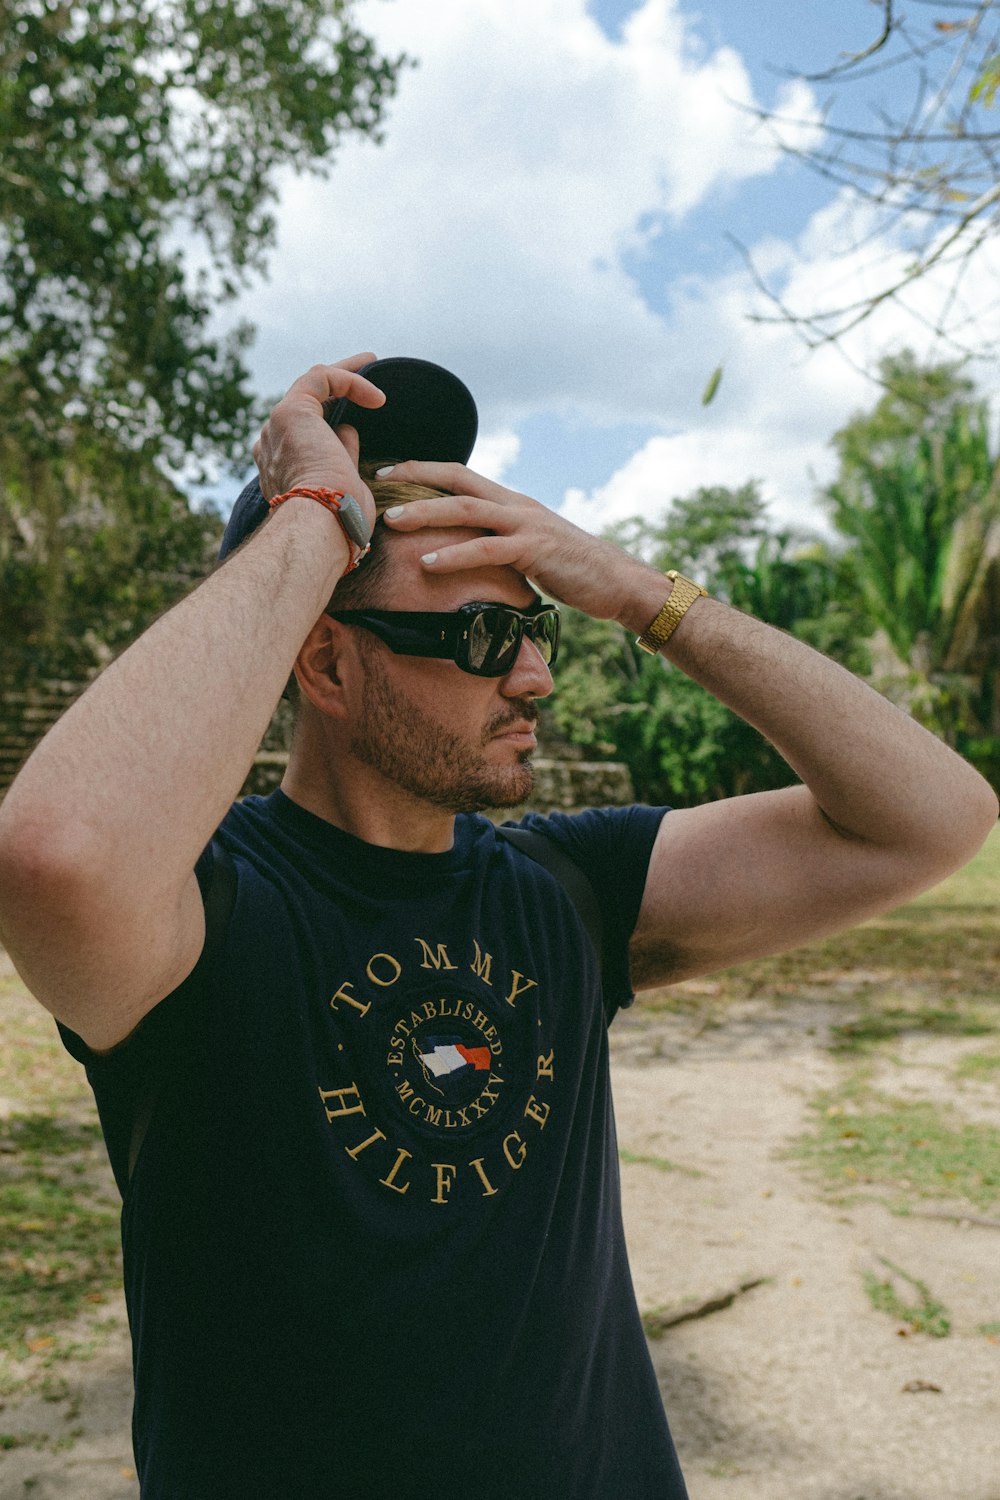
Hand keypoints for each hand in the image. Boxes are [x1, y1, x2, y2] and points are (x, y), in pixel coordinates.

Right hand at [252, 356, 385, 531]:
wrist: (319, 527)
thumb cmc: (337, 522)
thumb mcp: (344, 485)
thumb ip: (342, 455)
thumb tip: (348, 431)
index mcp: (280, 468)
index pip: (305, 433)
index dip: (334, 416)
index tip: (364, 408)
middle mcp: (270, 445)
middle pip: (304, 404)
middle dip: (336, 386)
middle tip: (366, 372)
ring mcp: (276, 428)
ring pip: (311, 386)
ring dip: (345, 376)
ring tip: (372, 364)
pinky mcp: (290, 412)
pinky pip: (320, 379)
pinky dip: (349, 379)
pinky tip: (377, 396)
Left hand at [379, 461, 653, 623]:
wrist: (616, 582)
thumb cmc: (571, 570)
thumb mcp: (528, 549)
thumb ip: (499, 542)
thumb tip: (467, 551)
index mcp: (511, 502)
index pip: (459, 475)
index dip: (422, 469)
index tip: (386, 470)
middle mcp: (515, 505)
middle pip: (456, 480)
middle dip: (414, 477)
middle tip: (374, 483)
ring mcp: (525, 525)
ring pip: (466, 511)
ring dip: (425, 513)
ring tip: (390, 520)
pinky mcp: (534, 550)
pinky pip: (487, 550)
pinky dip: (454, 556)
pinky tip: (427, 565)